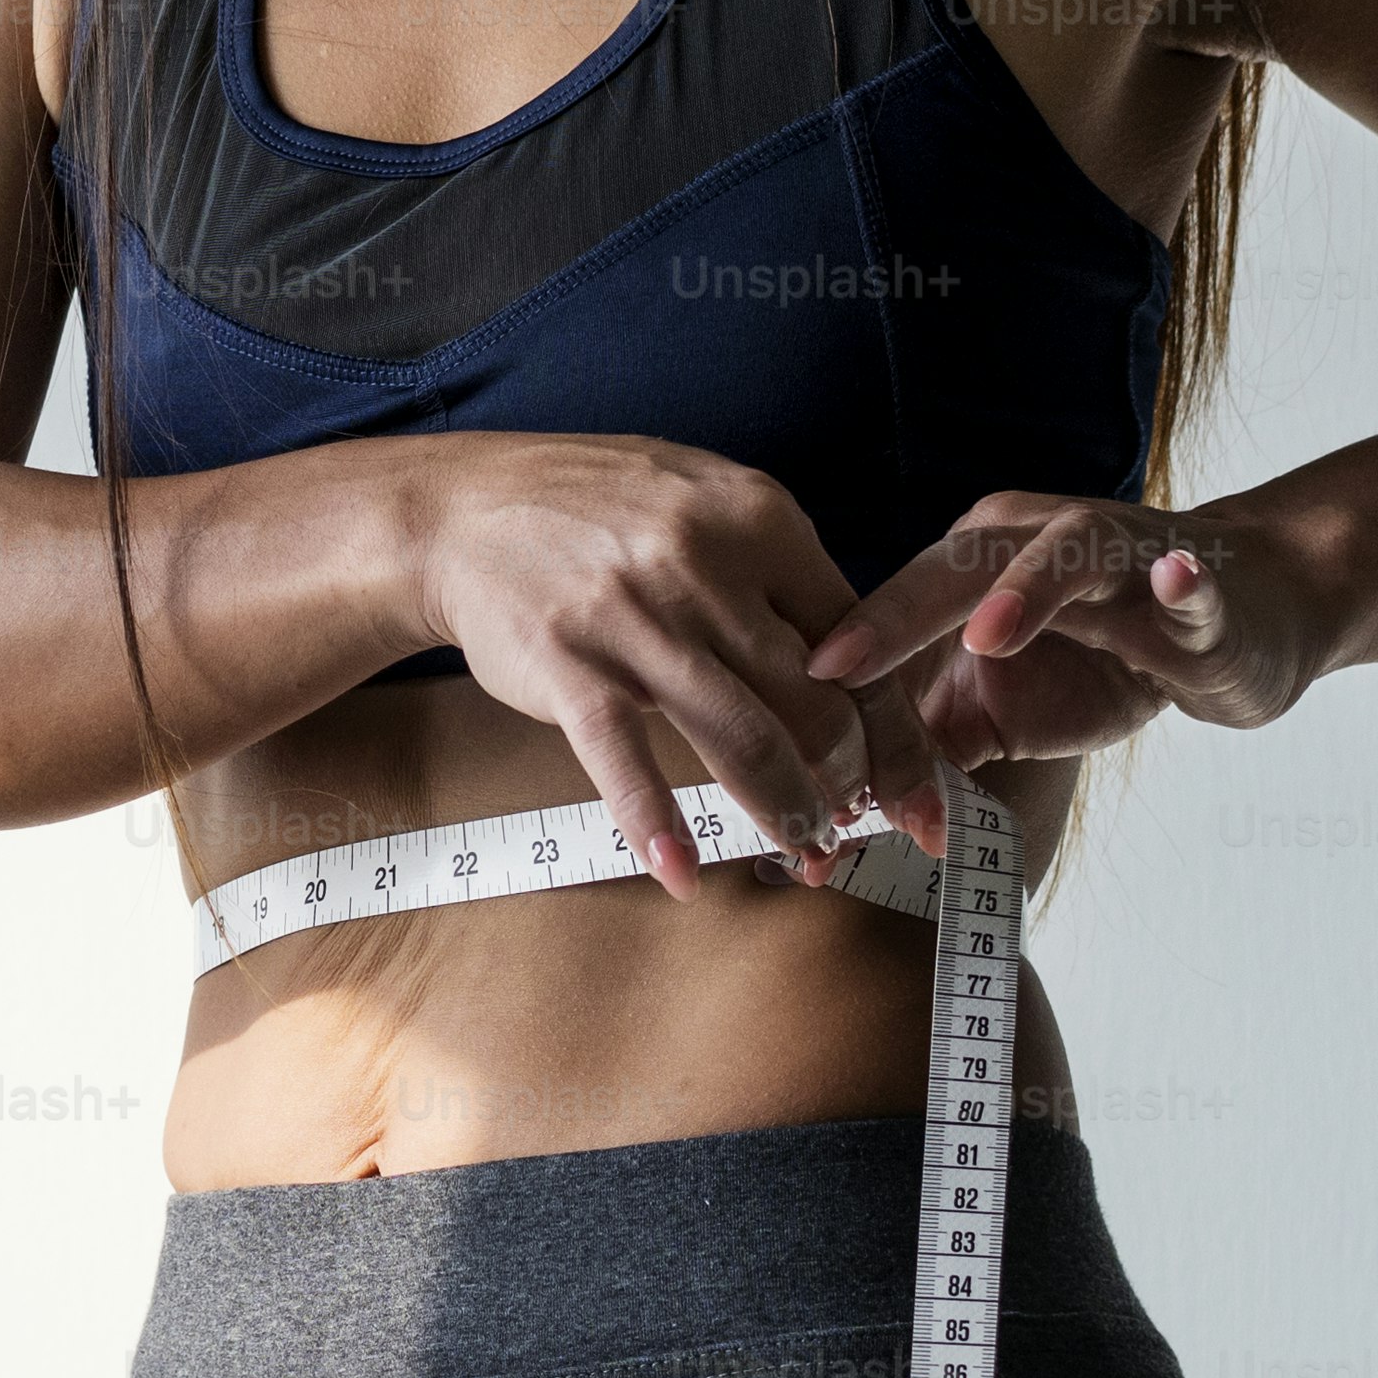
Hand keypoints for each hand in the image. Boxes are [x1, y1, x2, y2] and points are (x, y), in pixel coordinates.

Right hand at [409, 435, 949, 898]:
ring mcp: (638, 620)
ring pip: (742, 739)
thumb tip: (851, 662)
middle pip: (813, 702)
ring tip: (806, 859)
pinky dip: (658, 826)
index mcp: (762, 523)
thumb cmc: (596, 513)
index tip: (914, 795)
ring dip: (784, 814)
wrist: (464, 510)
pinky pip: (627, 762)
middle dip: (847, 787)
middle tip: (856, 837)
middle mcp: (709, 568)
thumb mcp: (707, 502)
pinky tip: (683, 875)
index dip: (893, 732)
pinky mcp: (571, 667)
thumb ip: (776, 573)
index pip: (858, 646)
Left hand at [805, 492, 1333, 775]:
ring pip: (1064, 554)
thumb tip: (832, 802)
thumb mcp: (996, 708)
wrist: (1234, 627)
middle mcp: (1033, 541)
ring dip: (1026, 591)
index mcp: (973, 566)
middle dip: (893, 620)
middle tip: (833, 667)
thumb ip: (922, 742)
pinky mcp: (1196, 581)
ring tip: (986, 635)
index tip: (779, 718)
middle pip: (952, 571)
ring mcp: (1118, 554)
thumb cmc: (1102, 659)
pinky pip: (1188, 577)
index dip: (844, 670)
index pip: (896, 614)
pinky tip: (1175, 582)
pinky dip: (1179, 581)